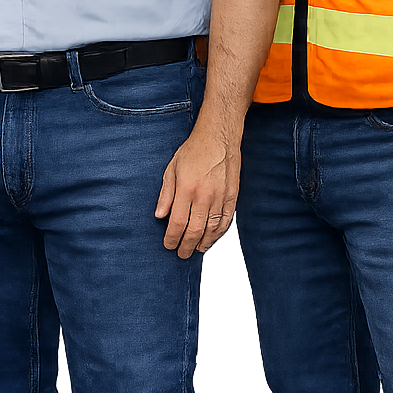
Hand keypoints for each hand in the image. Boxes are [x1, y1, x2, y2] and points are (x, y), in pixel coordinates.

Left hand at [155, 127, 238, 258]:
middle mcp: (204, 195)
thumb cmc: (193, 151)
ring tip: (197, 249)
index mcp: (186, 188)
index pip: (178, 222)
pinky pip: (227, 220)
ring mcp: (220, 197)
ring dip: (204, 242)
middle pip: (195, 230)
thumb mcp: (172, 169)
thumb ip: (166, 194)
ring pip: (212, 228)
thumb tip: (159, 215)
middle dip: (186, 245)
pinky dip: (220, 232)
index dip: (172, 237)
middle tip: (181, 254)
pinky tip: (213, 238)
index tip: (168, 245)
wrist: (218, 138)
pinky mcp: (233, 196)